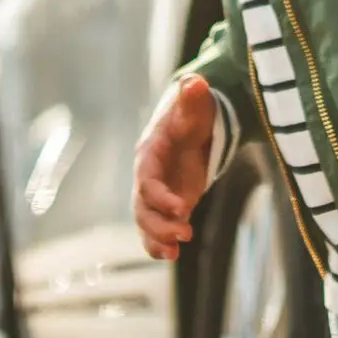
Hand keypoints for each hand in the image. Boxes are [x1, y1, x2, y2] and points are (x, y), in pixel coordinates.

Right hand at [133, 76, 221, 259]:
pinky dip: (159, 243)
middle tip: (186, 233)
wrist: (193, 122)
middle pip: (142, 207)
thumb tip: (195, 83)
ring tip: (176, 251)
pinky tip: (171, 254)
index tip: (184, 208)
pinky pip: (156, 228)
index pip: (146, 179)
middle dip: (159, 224)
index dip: (160, 195)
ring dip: (157, 238)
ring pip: (146, 221)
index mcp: (149, 153)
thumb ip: (192, 96)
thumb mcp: (195, 103)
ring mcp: (157, 192)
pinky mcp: (169, 204)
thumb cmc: (192, 112)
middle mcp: (147, 175)